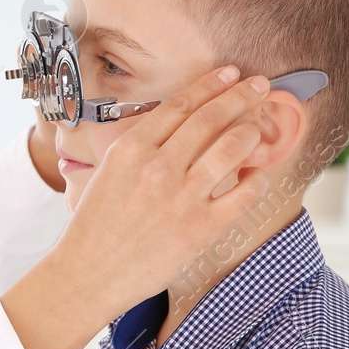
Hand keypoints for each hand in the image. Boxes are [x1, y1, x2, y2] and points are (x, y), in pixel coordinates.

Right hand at [1, 65, 270, 348]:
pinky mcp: (202, 228)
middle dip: (241, 96)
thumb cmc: (94, 227)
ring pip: (232, 148)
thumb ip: (139, 148)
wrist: (88, 274)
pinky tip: (258, 172)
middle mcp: (159, 167)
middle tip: (260, 86)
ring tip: (258, 127)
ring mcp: (183, 197)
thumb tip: (175, 127)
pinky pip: (244, 193)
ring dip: (251, 131)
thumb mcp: (107, 172)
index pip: (181, 105)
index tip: (230, 74)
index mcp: (132, 149)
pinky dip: (257, 178)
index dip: (211, 85)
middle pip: (211, 118)